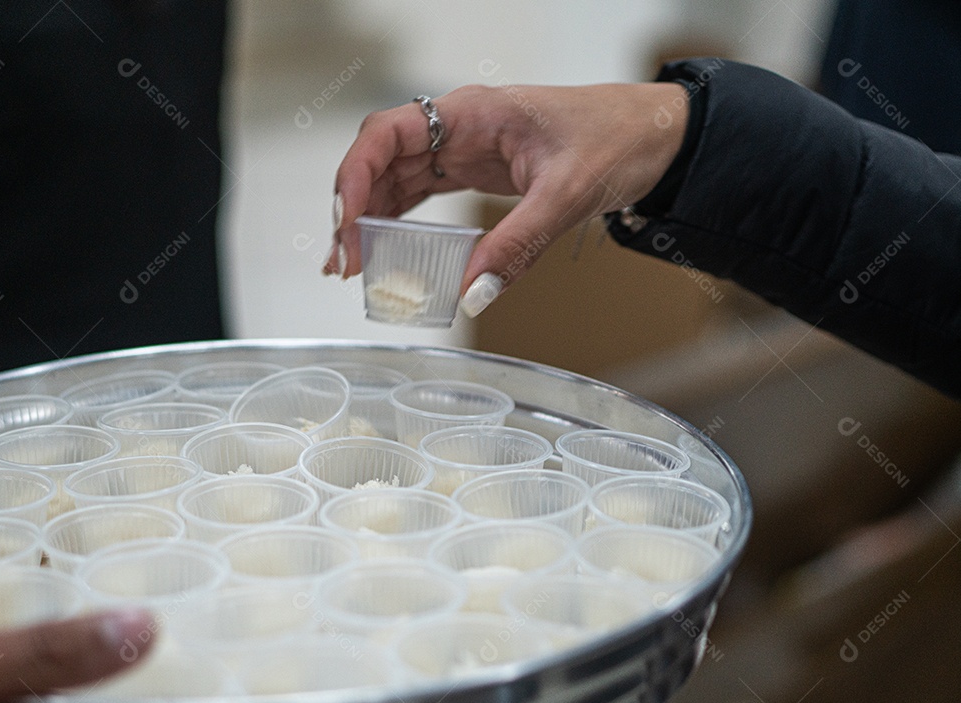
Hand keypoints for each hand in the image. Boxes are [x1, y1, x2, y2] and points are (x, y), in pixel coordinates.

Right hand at [331, 82, 688, 309]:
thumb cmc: (616, 140)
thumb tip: (471, 294)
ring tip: (353, 266)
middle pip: (381, 160)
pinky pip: (422, 192)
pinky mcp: (474, 169)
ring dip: (371, 219)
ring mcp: (463, 147)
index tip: (347, 224)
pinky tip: (385, 249)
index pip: (388, 134)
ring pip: (395, 179)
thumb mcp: (567, 195)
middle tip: (345, 262)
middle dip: (355, 209)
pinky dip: (399, 221)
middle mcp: (458, 126)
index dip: (356, 177)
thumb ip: (517, 245)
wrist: (654, 136)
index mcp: (472, 113)